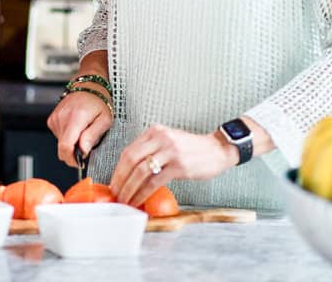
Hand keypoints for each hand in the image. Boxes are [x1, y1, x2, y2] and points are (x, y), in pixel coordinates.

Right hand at [47, 88, 112, 167]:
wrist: (89, 86)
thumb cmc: (99, 101)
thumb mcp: (105, 120)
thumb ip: (93, 136)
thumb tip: (83, 151)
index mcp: (76, 118)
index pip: (65, 147)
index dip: (72, 160)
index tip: (80, 161)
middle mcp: (62, 118)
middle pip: (62, 148)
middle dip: (74, 152)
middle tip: (87, 143)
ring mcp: (55, 118)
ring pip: (61, 143)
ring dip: (72, 143)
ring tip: (82, 131)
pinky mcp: (52, 119)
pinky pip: (59, 136)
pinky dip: (67, 136)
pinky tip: (76, 127)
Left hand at [109, 124, 235, 205]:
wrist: (217, 149)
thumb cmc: (193, 149)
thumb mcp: (169, 141)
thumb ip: (152, 150)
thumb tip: (131, 171)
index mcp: (155, 131)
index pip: (129, 150)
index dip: (118, 169)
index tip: (114, 182)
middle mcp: (161, 138)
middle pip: (131, 160)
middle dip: (120, 179)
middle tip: (115, 193)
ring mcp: (170, 151)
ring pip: (140, 171)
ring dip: (129, 188)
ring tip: (125, 200)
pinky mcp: (179, 165)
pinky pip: (155, 182)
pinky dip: (143, 193)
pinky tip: (140, 200)